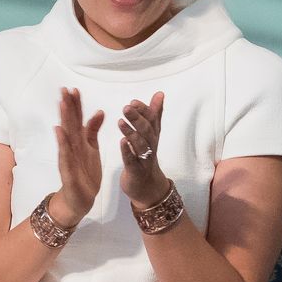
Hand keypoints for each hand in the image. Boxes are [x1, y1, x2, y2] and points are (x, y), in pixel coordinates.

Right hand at [50, 87, 104, 226]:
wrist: (80, 198)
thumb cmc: (85, 172)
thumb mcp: (92, 149)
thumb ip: (93, 131)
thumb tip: (99, 111)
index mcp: (79, 142)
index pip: (77, 119)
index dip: (76, 105)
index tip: (74, 88)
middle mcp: (71, 147)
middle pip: (69, 123)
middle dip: (67, 106)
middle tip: (64, 89)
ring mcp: (68, 158)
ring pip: (66, 136)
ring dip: (64, 119)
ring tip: (62, 104)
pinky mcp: (68, 170)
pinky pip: (65, 155)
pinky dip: (62, 143)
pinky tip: (60, 131)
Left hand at [118, 91, 169, 206]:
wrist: (148, 187)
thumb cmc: (146, 157)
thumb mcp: (152, 134)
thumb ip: (155, 114)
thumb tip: (160, 94)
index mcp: (152, 136)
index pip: (151, 120)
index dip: (144, 110)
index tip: (134, 101)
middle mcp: (151, 146)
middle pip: (147, 130)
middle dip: (138, 118)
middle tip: (127, 107)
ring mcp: (144, 159)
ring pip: (141, 145)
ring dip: (131, 133)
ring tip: (121, 122)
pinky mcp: (136, 171)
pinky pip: (132, 161)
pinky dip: (128, 152)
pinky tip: (122, 143)